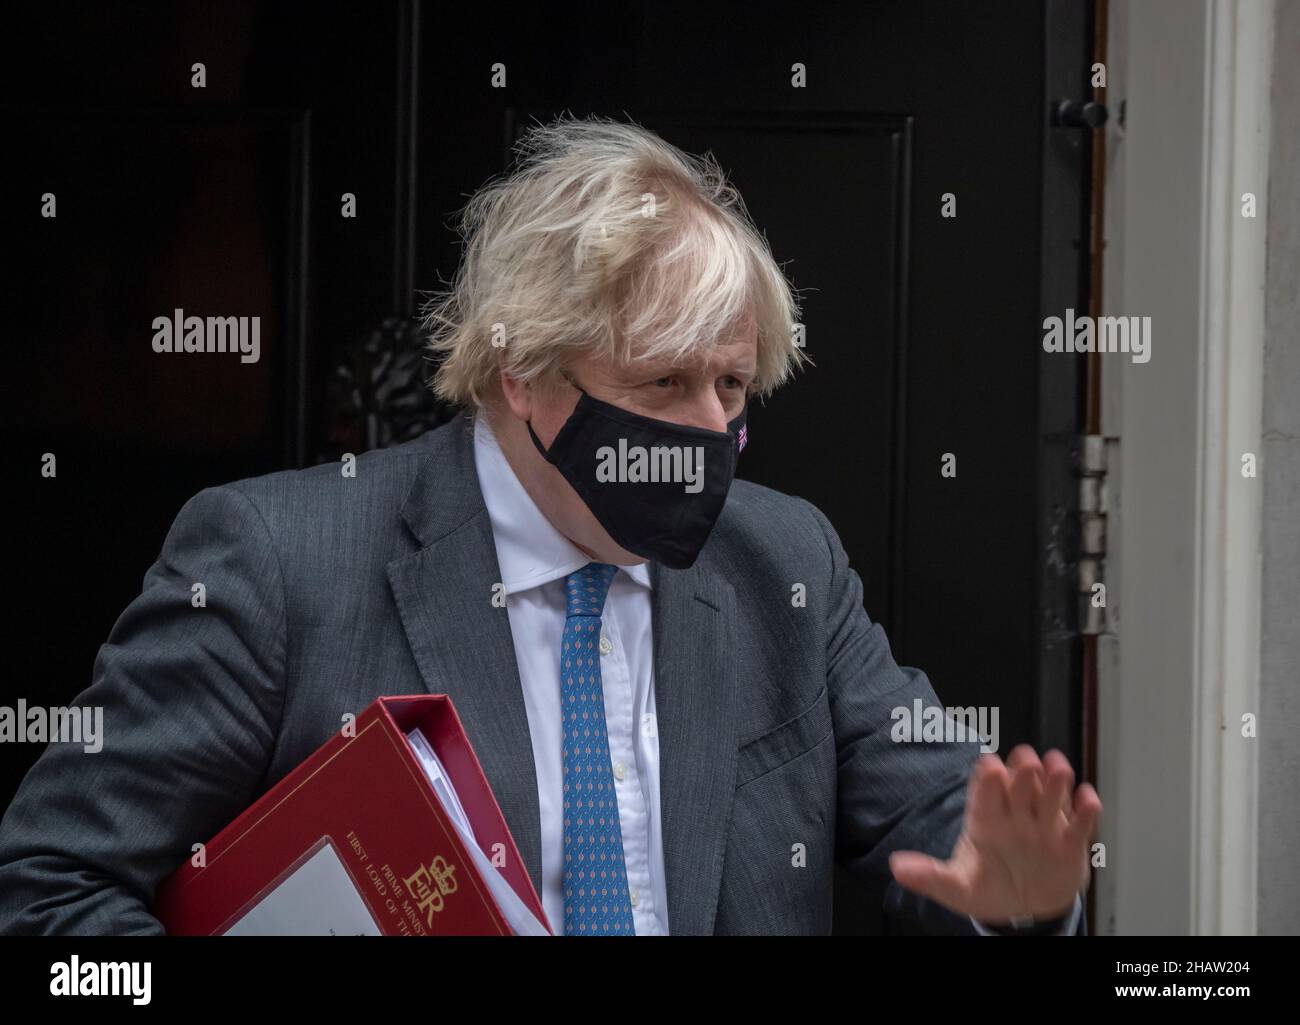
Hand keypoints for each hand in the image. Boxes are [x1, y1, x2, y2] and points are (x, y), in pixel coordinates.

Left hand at [888, 745, 1100, 924]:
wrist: (1024, 912)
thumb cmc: (990, 889)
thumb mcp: (956, 887)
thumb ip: (930, 876)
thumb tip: (897, 867)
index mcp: (986, 820)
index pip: (984, 793)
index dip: (987, 778)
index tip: (989, 765)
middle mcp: (1016, 815)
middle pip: (1020, 785)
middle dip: (1023, 771)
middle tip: (1026, 761)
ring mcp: (1044, 826)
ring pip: (1051, 796)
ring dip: (1056, 781)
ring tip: (1058, 767)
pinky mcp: (1070, 843)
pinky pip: (1080, 824)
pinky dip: (1085, 811)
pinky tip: (1087, 799)